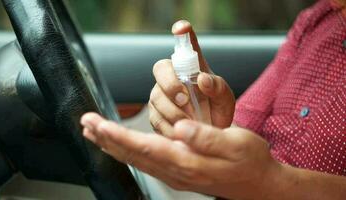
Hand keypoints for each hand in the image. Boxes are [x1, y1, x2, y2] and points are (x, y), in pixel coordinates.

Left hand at [81, 113, 280, 199]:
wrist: (259, 184)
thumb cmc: (250, 160)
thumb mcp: (236, 143)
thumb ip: (207, 137)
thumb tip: (180, 128)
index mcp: (188, 161)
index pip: (144, 147)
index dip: (118, 135)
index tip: (97, 124)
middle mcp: (177, 171)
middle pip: (133, 155)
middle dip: (106, 139)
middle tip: (86, 123)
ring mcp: (176, 175)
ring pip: (136, 160)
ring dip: (113, 146)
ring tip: (95, 132)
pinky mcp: (179, 173)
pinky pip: (146, 163)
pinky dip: (128, 152)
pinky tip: (121, 146)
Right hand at [149, 20, 234, 135]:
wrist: (209, 136)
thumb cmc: (217, 111)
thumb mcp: (225, 100)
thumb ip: (218, 88)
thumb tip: (203, 79)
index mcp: (192, 68)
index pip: (186, 44)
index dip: (182, 33)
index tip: (182, 28)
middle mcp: (172, 77)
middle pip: (160, 68)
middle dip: (170, 83)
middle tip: (184, 99)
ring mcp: (160, 95)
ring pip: (156, 97)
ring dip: (173, 112)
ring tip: (190, 122)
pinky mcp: (155, 114)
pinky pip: (155, 118)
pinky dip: (169, 127)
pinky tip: (181, 133)